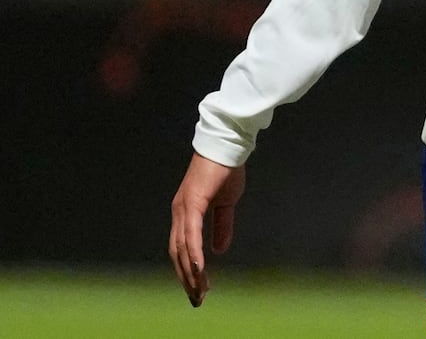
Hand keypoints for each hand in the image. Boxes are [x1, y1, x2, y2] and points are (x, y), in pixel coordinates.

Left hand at [170, 153, 245, 306]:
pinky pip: (190, 234)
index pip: (182, 249)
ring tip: (199, 290)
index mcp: (185, 213)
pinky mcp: (192, 203)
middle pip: (177, 254)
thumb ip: (222, 226)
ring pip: (182, 248)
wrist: (227, 146)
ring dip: (190, 272)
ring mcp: (182, 208)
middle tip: (198, 299)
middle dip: (187, 279)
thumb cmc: (226, 171)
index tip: (198, 289)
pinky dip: (193, 253)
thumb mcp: (227, 203)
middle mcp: (178, 213)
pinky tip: (199, 268)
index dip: (187, 270)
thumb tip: (219, 250)